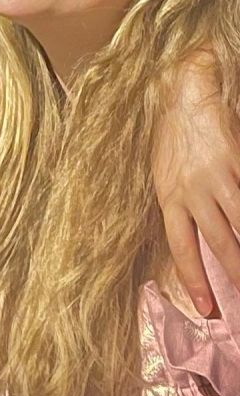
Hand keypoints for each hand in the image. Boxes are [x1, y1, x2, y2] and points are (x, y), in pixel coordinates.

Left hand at [154, 55, 239, 315]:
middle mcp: (192, 189)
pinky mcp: (236, 159)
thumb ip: (180, 202)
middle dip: (238, 275)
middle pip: (221, 242)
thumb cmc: (174, 129)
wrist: (183, 87)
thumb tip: (198, 237)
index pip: (182, 245)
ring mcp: (219, 175)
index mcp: (169, 193)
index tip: (207, 309)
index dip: (194, 278)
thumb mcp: (163, 169)